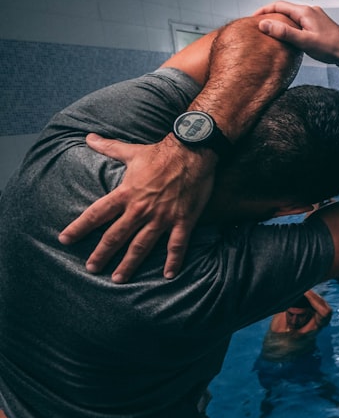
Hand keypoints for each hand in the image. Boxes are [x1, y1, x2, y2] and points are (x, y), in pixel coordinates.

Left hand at [58, 133, 214, 282]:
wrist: (193, 151)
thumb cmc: (161, 152)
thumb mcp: (132, 151)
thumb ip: (109, 147)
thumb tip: (89, 138)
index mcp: (126, 193)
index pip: (96, 214)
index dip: (79, 227)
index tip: (65, 239)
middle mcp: (141, 208)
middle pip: (116, 236)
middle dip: (102, 254)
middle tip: (91, 268)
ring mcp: (162, 216)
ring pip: (142, 245)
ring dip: (129, 264)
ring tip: (118, 279)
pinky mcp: (182, 220)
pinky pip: (176, 245)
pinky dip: (172, 261)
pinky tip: (168, 275)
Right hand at [253, 1, 338, 67]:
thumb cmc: (330, 48)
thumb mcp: (304, 42)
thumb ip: (284, 32)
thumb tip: (264, 24)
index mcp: (305, 12)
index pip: (279, 5)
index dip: (264, 10)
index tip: (254, 18)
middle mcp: (311, 10)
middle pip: (286, 9)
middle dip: (272, 15)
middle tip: (261, 24)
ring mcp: (316, 16)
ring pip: (294, 15)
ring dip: (282, 20)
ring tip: (272, 30)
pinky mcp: (320, 24)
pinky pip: (301, 21)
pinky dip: (291, 25)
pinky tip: (290, 35)